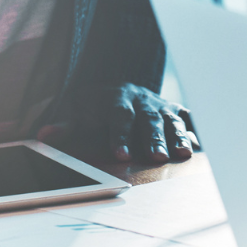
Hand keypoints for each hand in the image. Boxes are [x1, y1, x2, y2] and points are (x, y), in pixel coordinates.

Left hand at [36, 82, 199, 166]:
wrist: (118, 88)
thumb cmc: (95, 106)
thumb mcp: (77, 110)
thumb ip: (65, 124)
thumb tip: (43, 134)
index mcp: (117, 98)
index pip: (119, 116)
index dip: (120, 135)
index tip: (120, 155)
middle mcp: (143, 100)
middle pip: (149, 119)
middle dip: (154, 138)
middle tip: (156, 158)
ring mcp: (161, 105)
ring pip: (172, 119)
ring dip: (178, 137)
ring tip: (184, 155)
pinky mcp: (175, 111)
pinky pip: (189, 119)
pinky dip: (197, 131)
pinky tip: (204, 146)